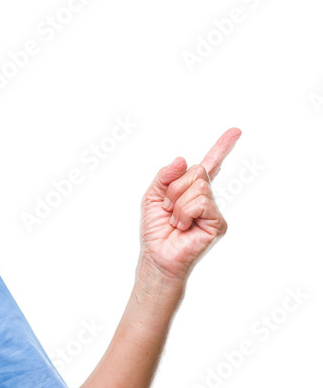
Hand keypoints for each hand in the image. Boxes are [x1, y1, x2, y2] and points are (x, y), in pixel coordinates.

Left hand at [139, 128, 241, 282]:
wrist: (157, 256)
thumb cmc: (156, 231)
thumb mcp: (152, 197)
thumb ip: (164, 176)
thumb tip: (182, 159)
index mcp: (191, 190)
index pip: (209, 165)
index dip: (221, 148)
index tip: (235, 131)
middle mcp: (206, 198)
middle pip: (196, 171)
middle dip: (174, 188)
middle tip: (168, 209)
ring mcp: (213, 210)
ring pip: (198, 185)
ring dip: (178, 203)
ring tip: (176, 221)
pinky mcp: (218, 222)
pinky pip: (200, 202)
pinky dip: (185, 212)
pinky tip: (184, 226)